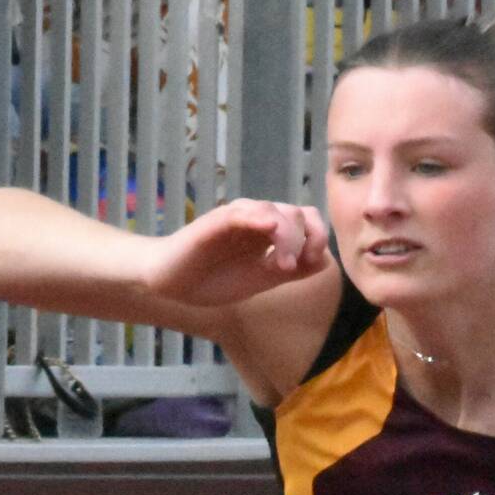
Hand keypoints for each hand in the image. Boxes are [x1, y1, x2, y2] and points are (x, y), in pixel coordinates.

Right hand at [141, 198, 331, 307]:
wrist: (171, 284)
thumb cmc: (213, 280)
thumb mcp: (261, 280)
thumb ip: (291, 271)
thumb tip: (323, 260)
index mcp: (269, 232)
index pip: (306, 219)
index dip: (317, 236)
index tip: (313, 261)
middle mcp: (256, 219)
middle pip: (297, 212)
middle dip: (306, 239)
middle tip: (293, 267)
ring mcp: (236, 218)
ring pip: (275, 210)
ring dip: (286, 236)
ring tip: (280, 265)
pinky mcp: (215, 222)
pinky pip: (241, 213)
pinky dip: (259, 218)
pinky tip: (269, 230)